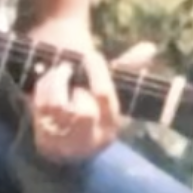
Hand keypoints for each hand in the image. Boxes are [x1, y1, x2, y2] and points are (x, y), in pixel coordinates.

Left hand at [29, 34, 156, 161]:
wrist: (64, 145)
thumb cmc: (90, 108)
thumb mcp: (108, 92)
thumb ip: (127, 69)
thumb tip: (150, 48)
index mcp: (111, 125)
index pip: (105, 97)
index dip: (98, 73)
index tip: (91, 56)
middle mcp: (91, 138)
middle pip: (83, 111)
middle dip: (73, 86)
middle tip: (67, 68)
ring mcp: (67, 142)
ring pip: (58, 107)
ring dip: (54, 84)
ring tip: (57, 73)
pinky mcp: (45, 141)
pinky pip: (41, 110)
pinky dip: (41, 92)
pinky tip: (44, 84)